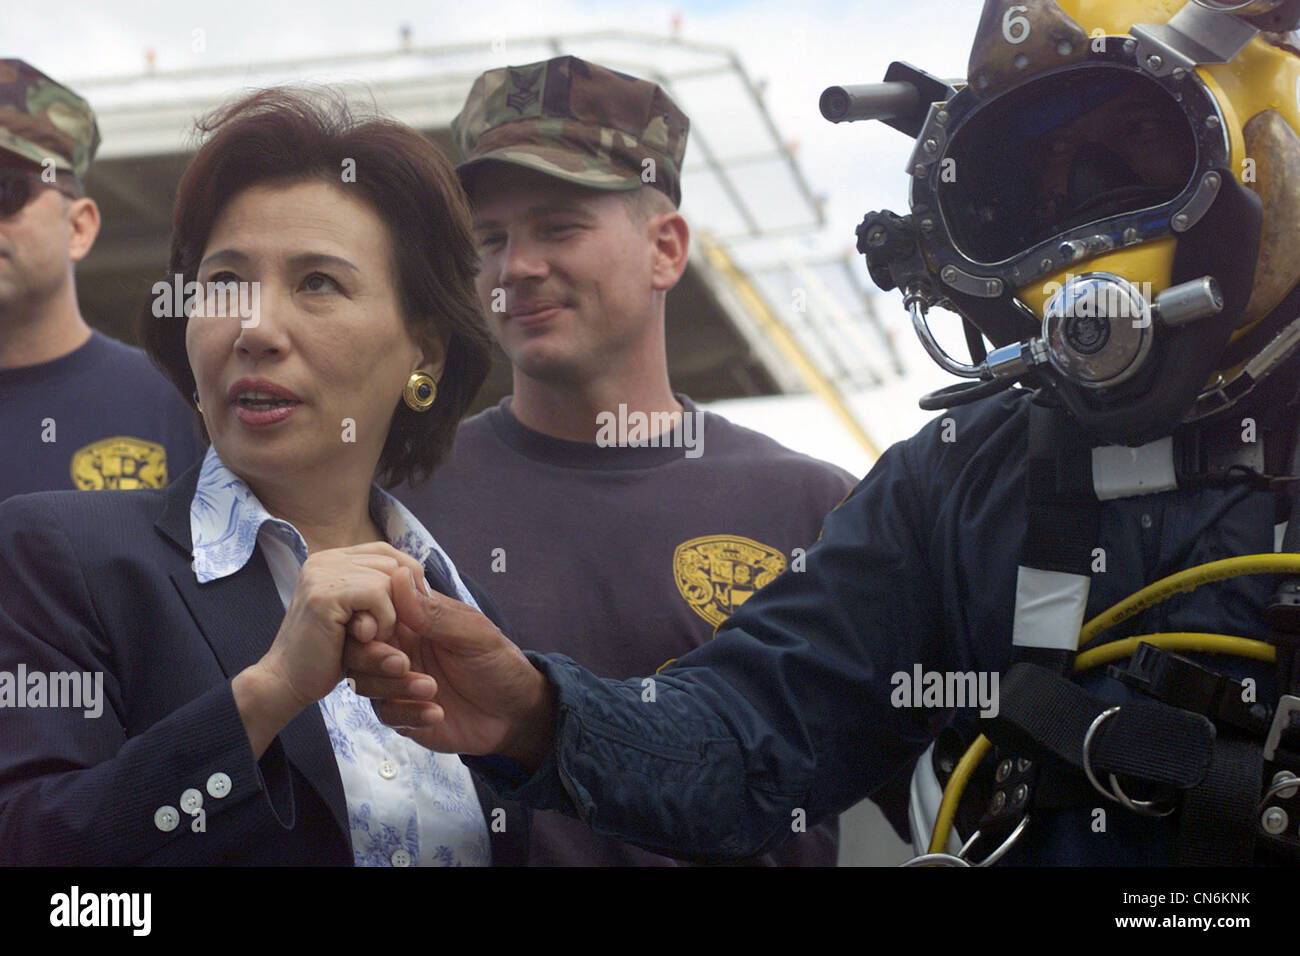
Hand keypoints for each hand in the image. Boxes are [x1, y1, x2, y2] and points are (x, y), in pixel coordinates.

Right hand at [233, 543, 426, 757]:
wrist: (287, 683)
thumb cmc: (329, 655)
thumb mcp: (362, 616)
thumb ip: (384, 590)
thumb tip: (418, 573)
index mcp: (334, 560)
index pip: (387, 553)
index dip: (407, 582)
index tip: (409, 615)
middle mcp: (326, 559)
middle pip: (394, 564)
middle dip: (402, 602)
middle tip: (379, 633)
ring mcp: (322, 573)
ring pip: (390, 579)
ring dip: (391, 617)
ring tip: (368, 637)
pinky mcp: (324, 594)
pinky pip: (378, 593)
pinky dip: (382, 621)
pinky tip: (364, 639)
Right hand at [345, 568, 556, 770]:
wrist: (515, 713)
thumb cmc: (498, 662)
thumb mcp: (474, 634)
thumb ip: (434, 613)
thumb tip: (398, 577)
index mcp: (413, 620)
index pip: (372, 611)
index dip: (366, 619)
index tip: (377, 629)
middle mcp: (399, 648)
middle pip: (358, 649)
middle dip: (373, 658)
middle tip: (403, 664)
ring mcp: (397, 682)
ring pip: (364, 682)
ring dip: (394, 687)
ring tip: (431, 689)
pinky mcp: (402, 712)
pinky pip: (386, 714)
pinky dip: (408, 713)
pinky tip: (436, 713)